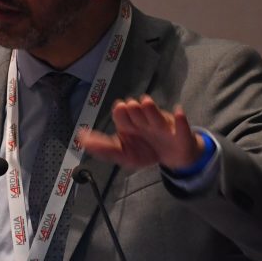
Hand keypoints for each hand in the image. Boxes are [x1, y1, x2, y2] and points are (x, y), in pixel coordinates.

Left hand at [77, 95, 203, 170]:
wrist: (173, 158)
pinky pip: (181, 127)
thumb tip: (80, 138)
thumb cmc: (146, 150)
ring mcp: (163, 127)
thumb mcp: (123, 154)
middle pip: (139, 114)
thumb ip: (103, 148)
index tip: (120, 109)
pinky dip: (180, 121)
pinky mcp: (180, 134)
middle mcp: (146, 122)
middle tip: (130, 106)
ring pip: (156, 117)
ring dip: (150, 110)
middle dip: (134, 111)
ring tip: (145, 102)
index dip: (121, 114)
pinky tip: (178, 112)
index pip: (122, 116)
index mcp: (130, 124)